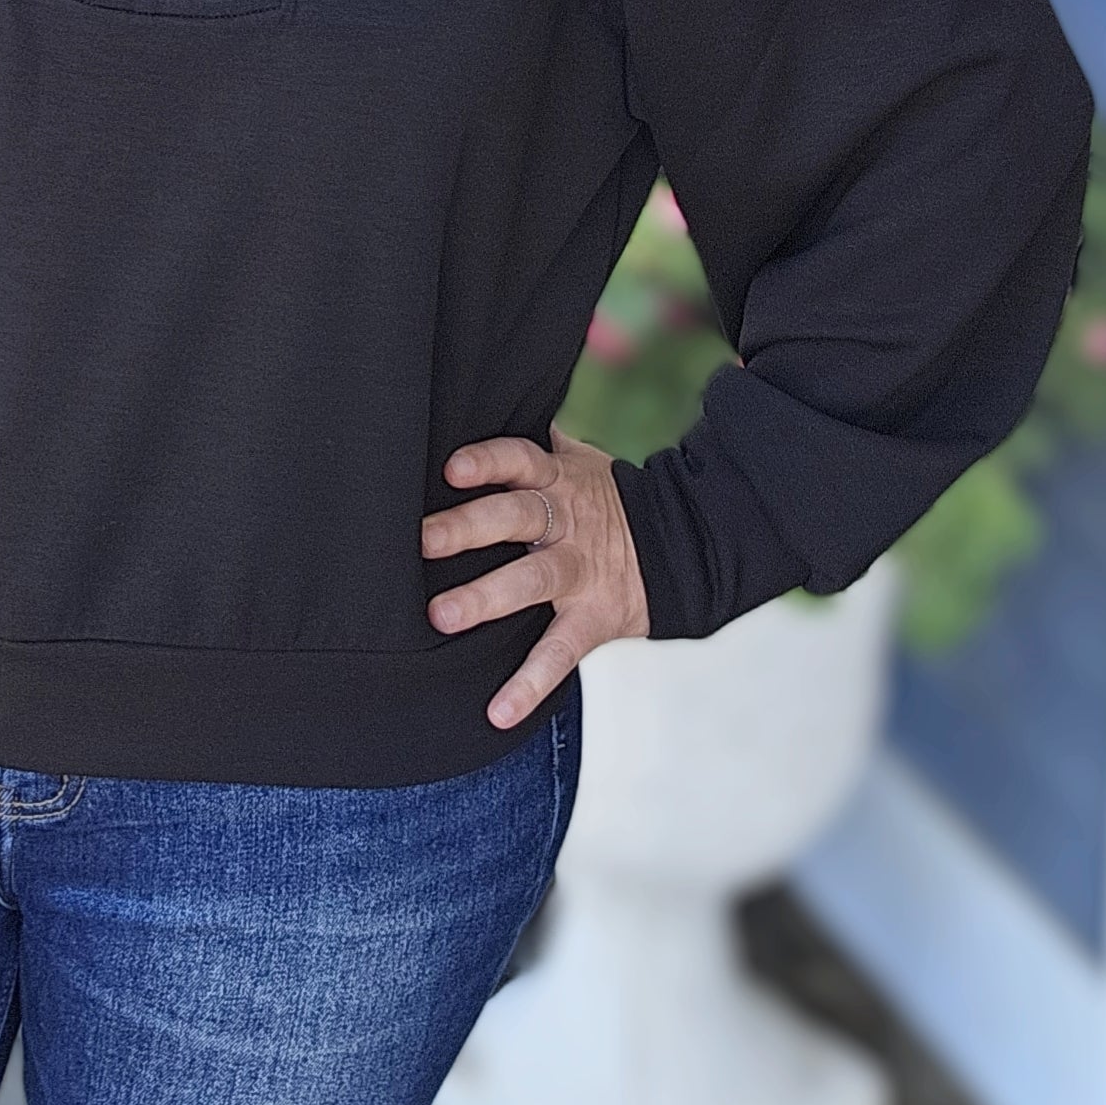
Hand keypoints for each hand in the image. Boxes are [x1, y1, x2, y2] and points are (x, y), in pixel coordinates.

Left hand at [421, 418, 650, 727]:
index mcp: (559, 480)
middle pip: (517, 516)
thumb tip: (480, 393)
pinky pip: (560, 652)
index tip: (452, 468)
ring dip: (486, 598)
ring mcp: (581, 571)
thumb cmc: (604, 501)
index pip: (520, 461)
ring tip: (441, 617)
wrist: (683, 546)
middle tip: (423, 541)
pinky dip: (529, 684)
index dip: (488, 461)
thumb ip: (534, 443)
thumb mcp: (578, 462)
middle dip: (470, 527)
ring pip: (532, 581)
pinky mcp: (595, 618)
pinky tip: (497, 711)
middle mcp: (566, 522)